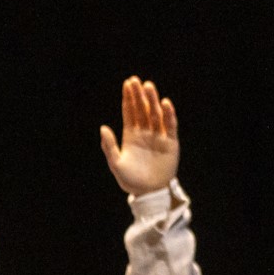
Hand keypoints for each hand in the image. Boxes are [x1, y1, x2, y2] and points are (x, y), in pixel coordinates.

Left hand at [96, 75, 181, 197]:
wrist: (149, 193)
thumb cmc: (130, 180)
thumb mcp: (116, 164)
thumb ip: (109, 146)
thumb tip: (103, 127)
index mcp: (131, 135)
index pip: (130, 112)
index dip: (129, 98)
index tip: (127, 84)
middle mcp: (145, 132)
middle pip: (142, 109)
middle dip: (139, 95)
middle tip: (136, 80)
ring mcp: (158, 136)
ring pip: (155, 114)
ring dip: (152, 100)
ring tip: (149, 86)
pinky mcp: (170, 143)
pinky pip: (170, 126)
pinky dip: (168, 115)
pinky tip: (165, 103)